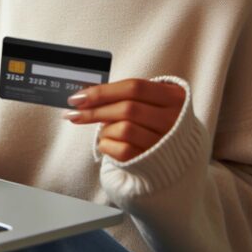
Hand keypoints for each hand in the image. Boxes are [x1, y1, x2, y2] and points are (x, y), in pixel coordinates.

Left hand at [63, 79, 184, 161]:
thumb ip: (124, 95)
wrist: (177, 154)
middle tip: (73, 113)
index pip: (134, 88)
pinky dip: (107, 145)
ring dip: (105, 130)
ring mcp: (166, 142)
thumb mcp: (150, 101)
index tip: (79, 97)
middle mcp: (174, 119)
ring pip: (124, 130)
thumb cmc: (155, 121)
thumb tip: (85, 95)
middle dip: (95, 111)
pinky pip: (123, 151)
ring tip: (103, 131)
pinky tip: (108, 143)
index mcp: (173, 96)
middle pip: (127, 109)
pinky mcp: (155, 162)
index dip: (103, 91)